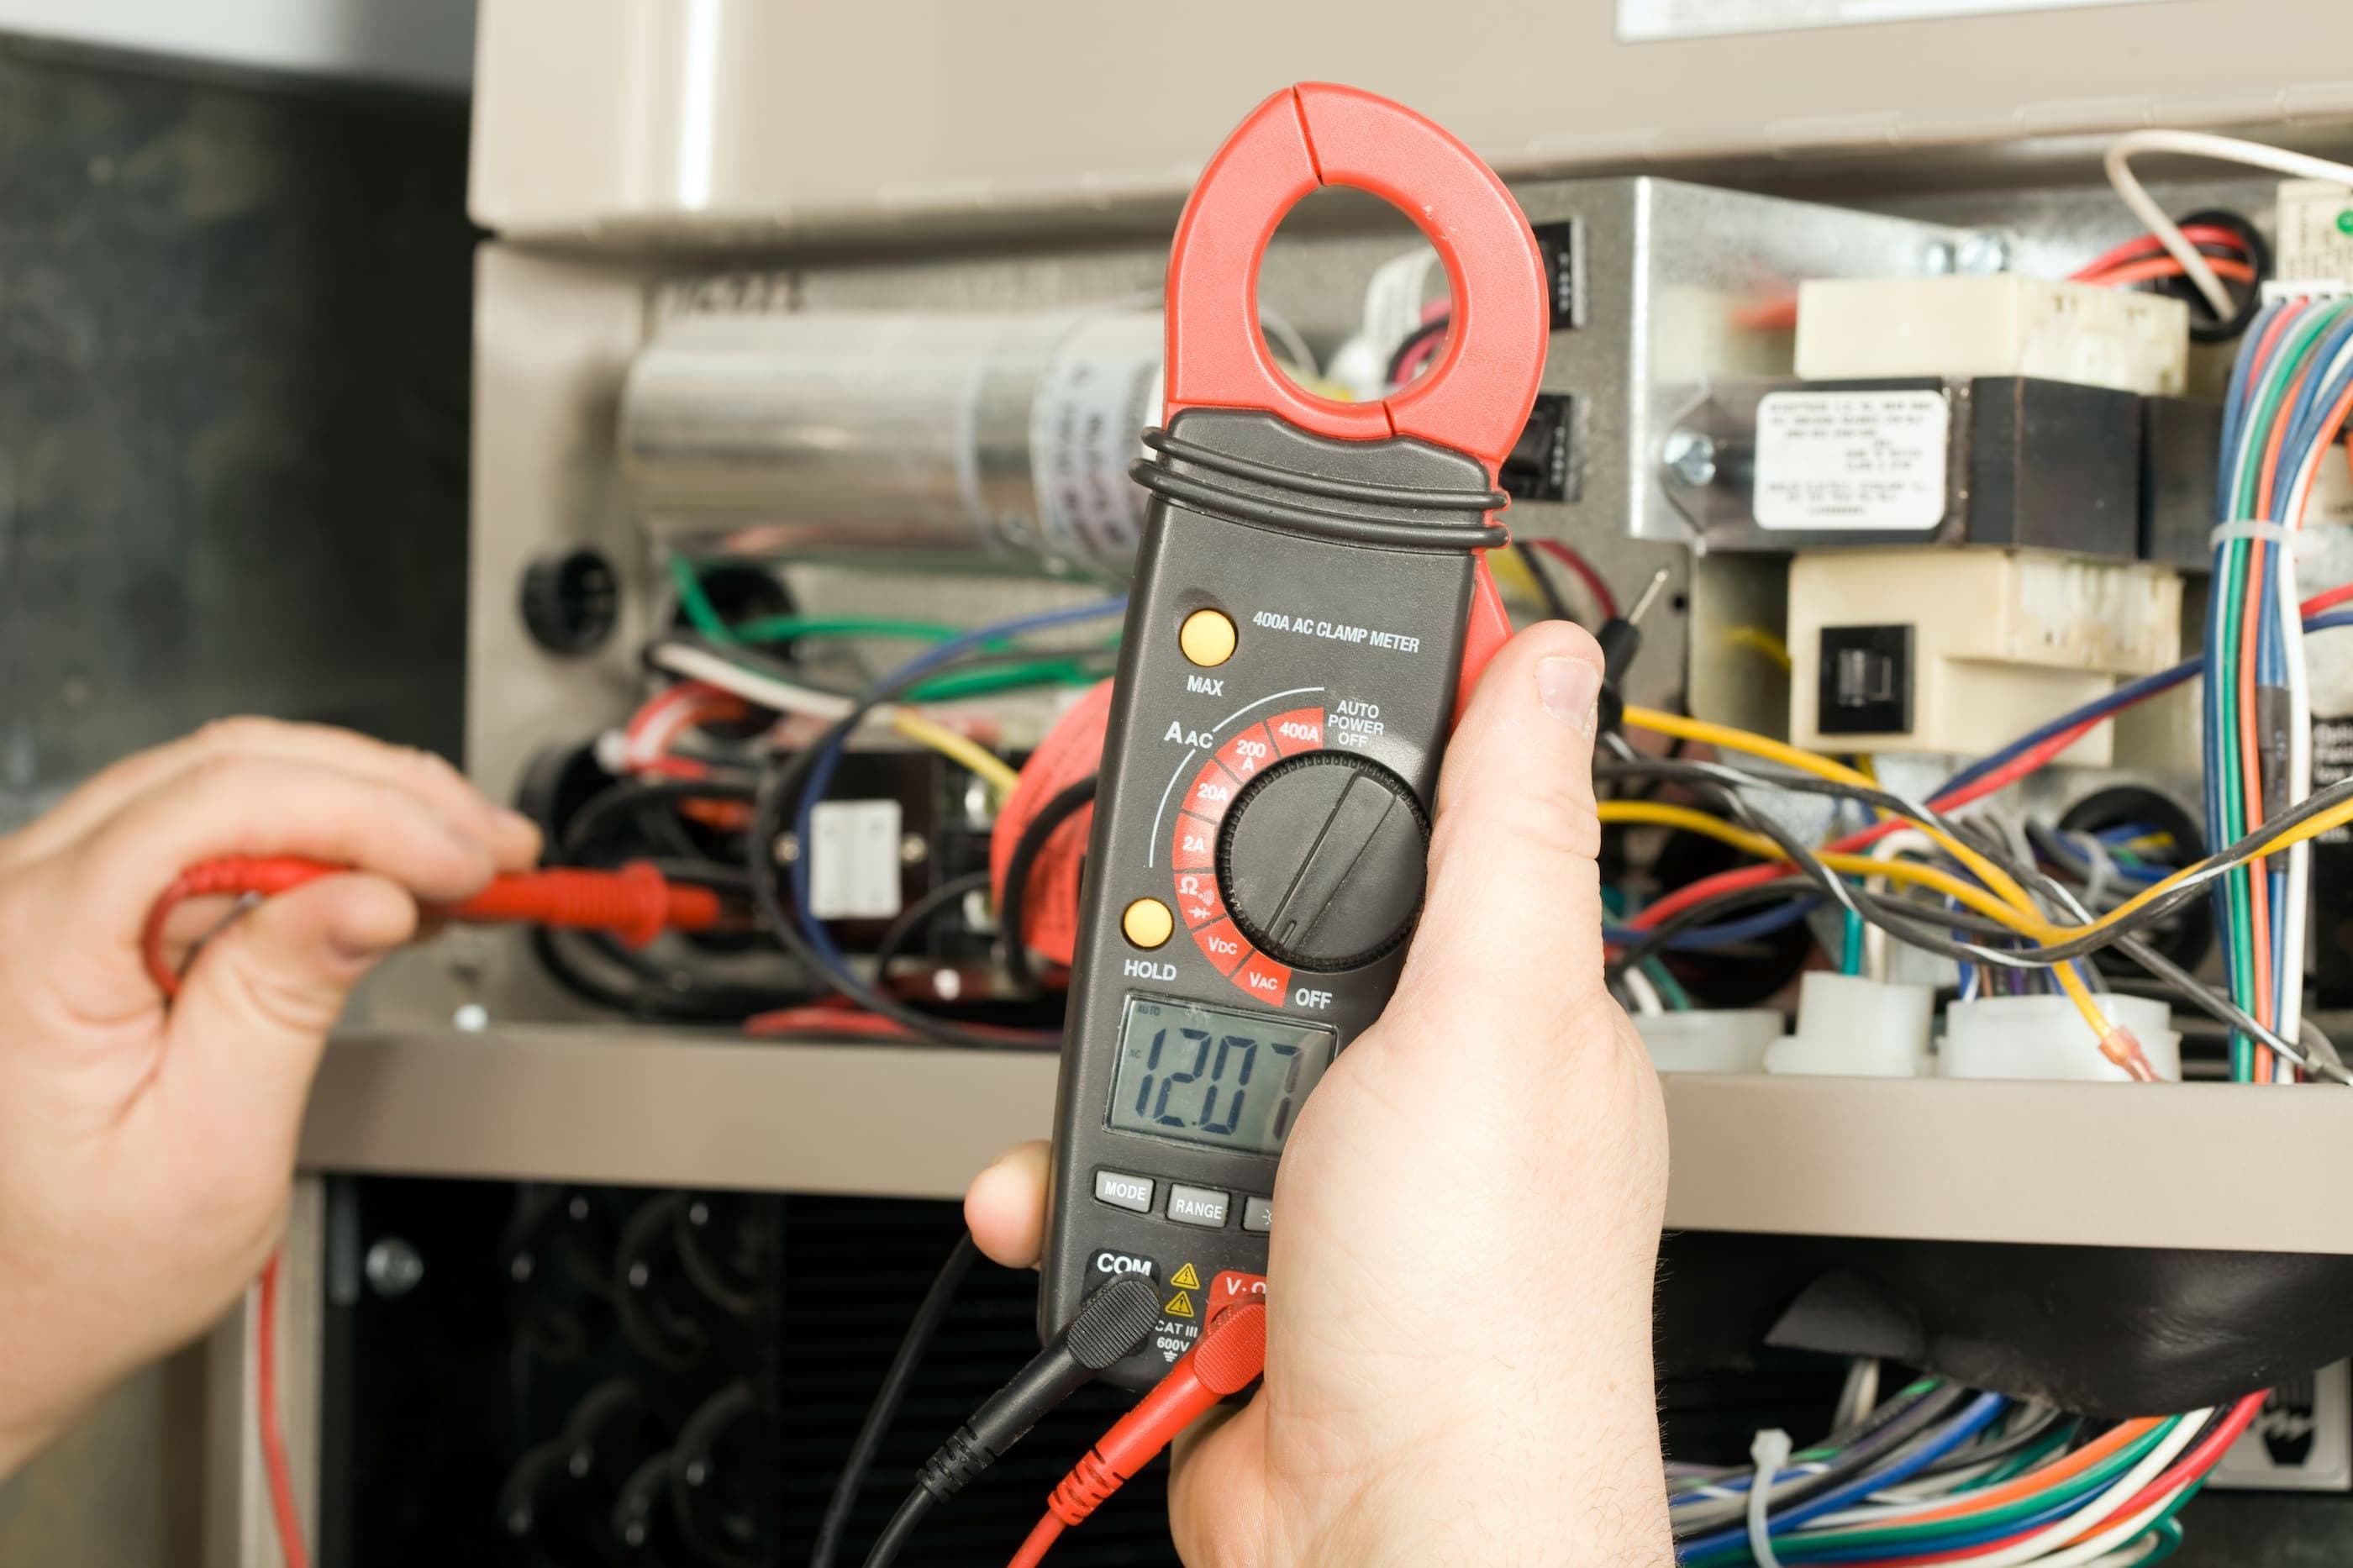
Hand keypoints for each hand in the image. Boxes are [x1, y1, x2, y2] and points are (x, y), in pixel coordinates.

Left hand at [0, 719, 538, 1473]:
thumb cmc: (71, 1271)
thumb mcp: (209, 1154)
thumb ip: (281, 1006)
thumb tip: (368, 895)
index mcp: (32, 947)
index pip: (218, 803)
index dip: (366, 811)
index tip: (466, 857)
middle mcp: (18, 897)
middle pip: (227, 768)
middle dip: (386, 794)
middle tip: (494, 845)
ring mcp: (44, 897)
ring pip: (224, 784)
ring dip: (360, 807)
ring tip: (463, 857)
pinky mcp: (83, 912)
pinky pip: (206, 834)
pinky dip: (314, 841)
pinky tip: (388, 872)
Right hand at [967, 624, 1672, 1565]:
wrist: (1385, 1535)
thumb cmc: (1483, 1301)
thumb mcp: (1490, 1018)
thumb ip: (1505, 833)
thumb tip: (1549, 661)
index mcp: (1505, 999)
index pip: (1417, 821)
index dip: (1325, 760)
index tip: (1238, 713)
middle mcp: (1420, 1076)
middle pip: (1262, 934)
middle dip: (1190, 955)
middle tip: (1175, 970)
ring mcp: (1325, 1167)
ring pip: (1178, 1053)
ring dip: (1122, 1087)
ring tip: (1138, 1122)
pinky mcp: (1239, 1248)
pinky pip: (1129, 1176)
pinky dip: (1087, 1194)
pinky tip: (1089, 1207)